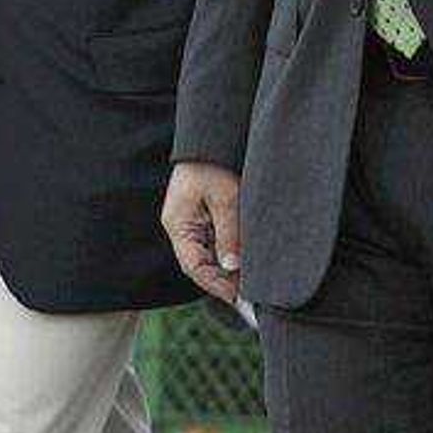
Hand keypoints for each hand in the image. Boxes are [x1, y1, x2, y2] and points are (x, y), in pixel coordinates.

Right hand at [163, 163, 244, 307]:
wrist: (214, 136)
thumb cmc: (215, 162)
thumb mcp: (226, 196)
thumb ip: (229, 232)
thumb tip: (232, 266)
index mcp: (178, 223)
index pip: (194, 266)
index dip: (216, 284)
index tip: (240, 297)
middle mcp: (183, 227)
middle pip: (202, 265)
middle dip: (225, 282)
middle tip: (252, 297)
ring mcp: (194, 223)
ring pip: (211, 256)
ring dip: (230, 270)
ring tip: (254, 284)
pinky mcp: (207, 217)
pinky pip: (218, 243)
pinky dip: (232, 255)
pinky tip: (250, 263)